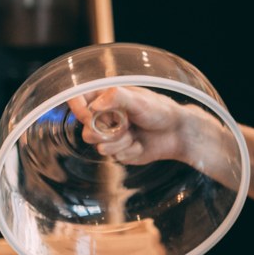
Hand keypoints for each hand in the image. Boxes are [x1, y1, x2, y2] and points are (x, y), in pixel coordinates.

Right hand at [68, 86, 188, 165]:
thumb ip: (116, 97)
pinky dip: (129, 151)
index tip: (90, 116)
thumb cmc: (159, 110)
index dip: (79, 110)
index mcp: (105, 98)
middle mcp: (104, 117)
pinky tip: (140, 144)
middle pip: (86, 131)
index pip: (78, 100)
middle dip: (105, 132)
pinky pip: (114, 157)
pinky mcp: (118, 151)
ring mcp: (110, 136)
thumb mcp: (138, 99)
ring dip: (120, 142)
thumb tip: (94, 105)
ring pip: (99, 146)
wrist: (175, 133)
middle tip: (126, 125)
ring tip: (135, 133)